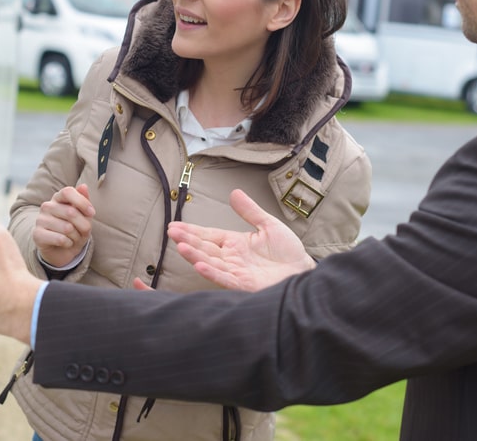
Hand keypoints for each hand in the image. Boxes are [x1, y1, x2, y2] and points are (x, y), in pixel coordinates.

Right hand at [34, 184, 93, 267]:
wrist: (62, 251)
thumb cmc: (75, 229)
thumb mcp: (84, 216)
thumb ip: (84, 201)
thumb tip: (84, 186)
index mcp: (58, 198)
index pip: (68, 192)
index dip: (82, 202)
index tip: (92, 213)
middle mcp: (47, 206)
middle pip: (71, 212)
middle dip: (84, 225)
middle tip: (84, 232)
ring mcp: (40, 220)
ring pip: (67, 228)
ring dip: (76, 236)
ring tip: (73, 238)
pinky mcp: (37, 234)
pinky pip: (60, 239)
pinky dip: (68, 243)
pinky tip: (66, 243)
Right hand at [167, 189, 314, 291]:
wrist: (304, 270)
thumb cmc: (288, 251)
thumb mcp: (268, 225)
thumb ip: (250, 211)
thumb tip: (234, 192)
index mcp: (235, 243)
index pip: (208, 235)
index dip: (192, 231)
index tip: (174, 226)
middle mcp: (232, 258)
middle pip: (205, 248)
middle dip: (187, 240)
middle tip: (171, 232)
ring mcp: (237, 271)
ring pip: (211, 262)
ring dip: (194, 255)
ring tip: (180, 246)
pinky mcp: (245, 284)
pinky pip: (225, 278)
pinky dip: (212, 272)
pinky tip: (199, 265)